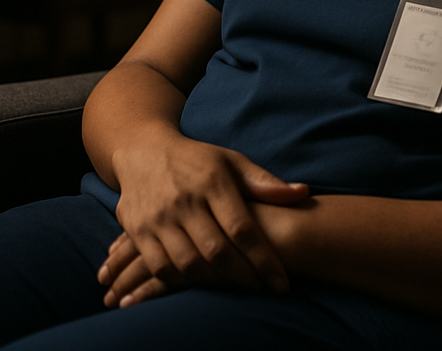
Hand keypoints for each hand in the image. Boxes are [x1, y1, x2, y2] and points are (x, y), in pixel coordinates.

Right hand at [107, 132, 307, 301]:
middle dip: (244, 277)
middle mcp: (184, 200)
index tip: (281, 283)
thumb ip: (264, 183)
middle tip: (263, 290)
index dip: (263, 260)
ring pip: (189, 264)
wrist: (143, 151)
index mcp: (213, 181)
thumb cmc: (197, 160)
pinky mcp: (138, 231)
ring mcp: (159, 217)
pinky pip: (161, 267)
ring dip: (215, 283)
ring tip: (237, 287)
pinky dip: (183, 281)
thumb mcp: (231, 162)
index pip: (242, 228)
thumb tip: (302, 193)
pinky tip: (202, 283)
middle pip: (217, 251)